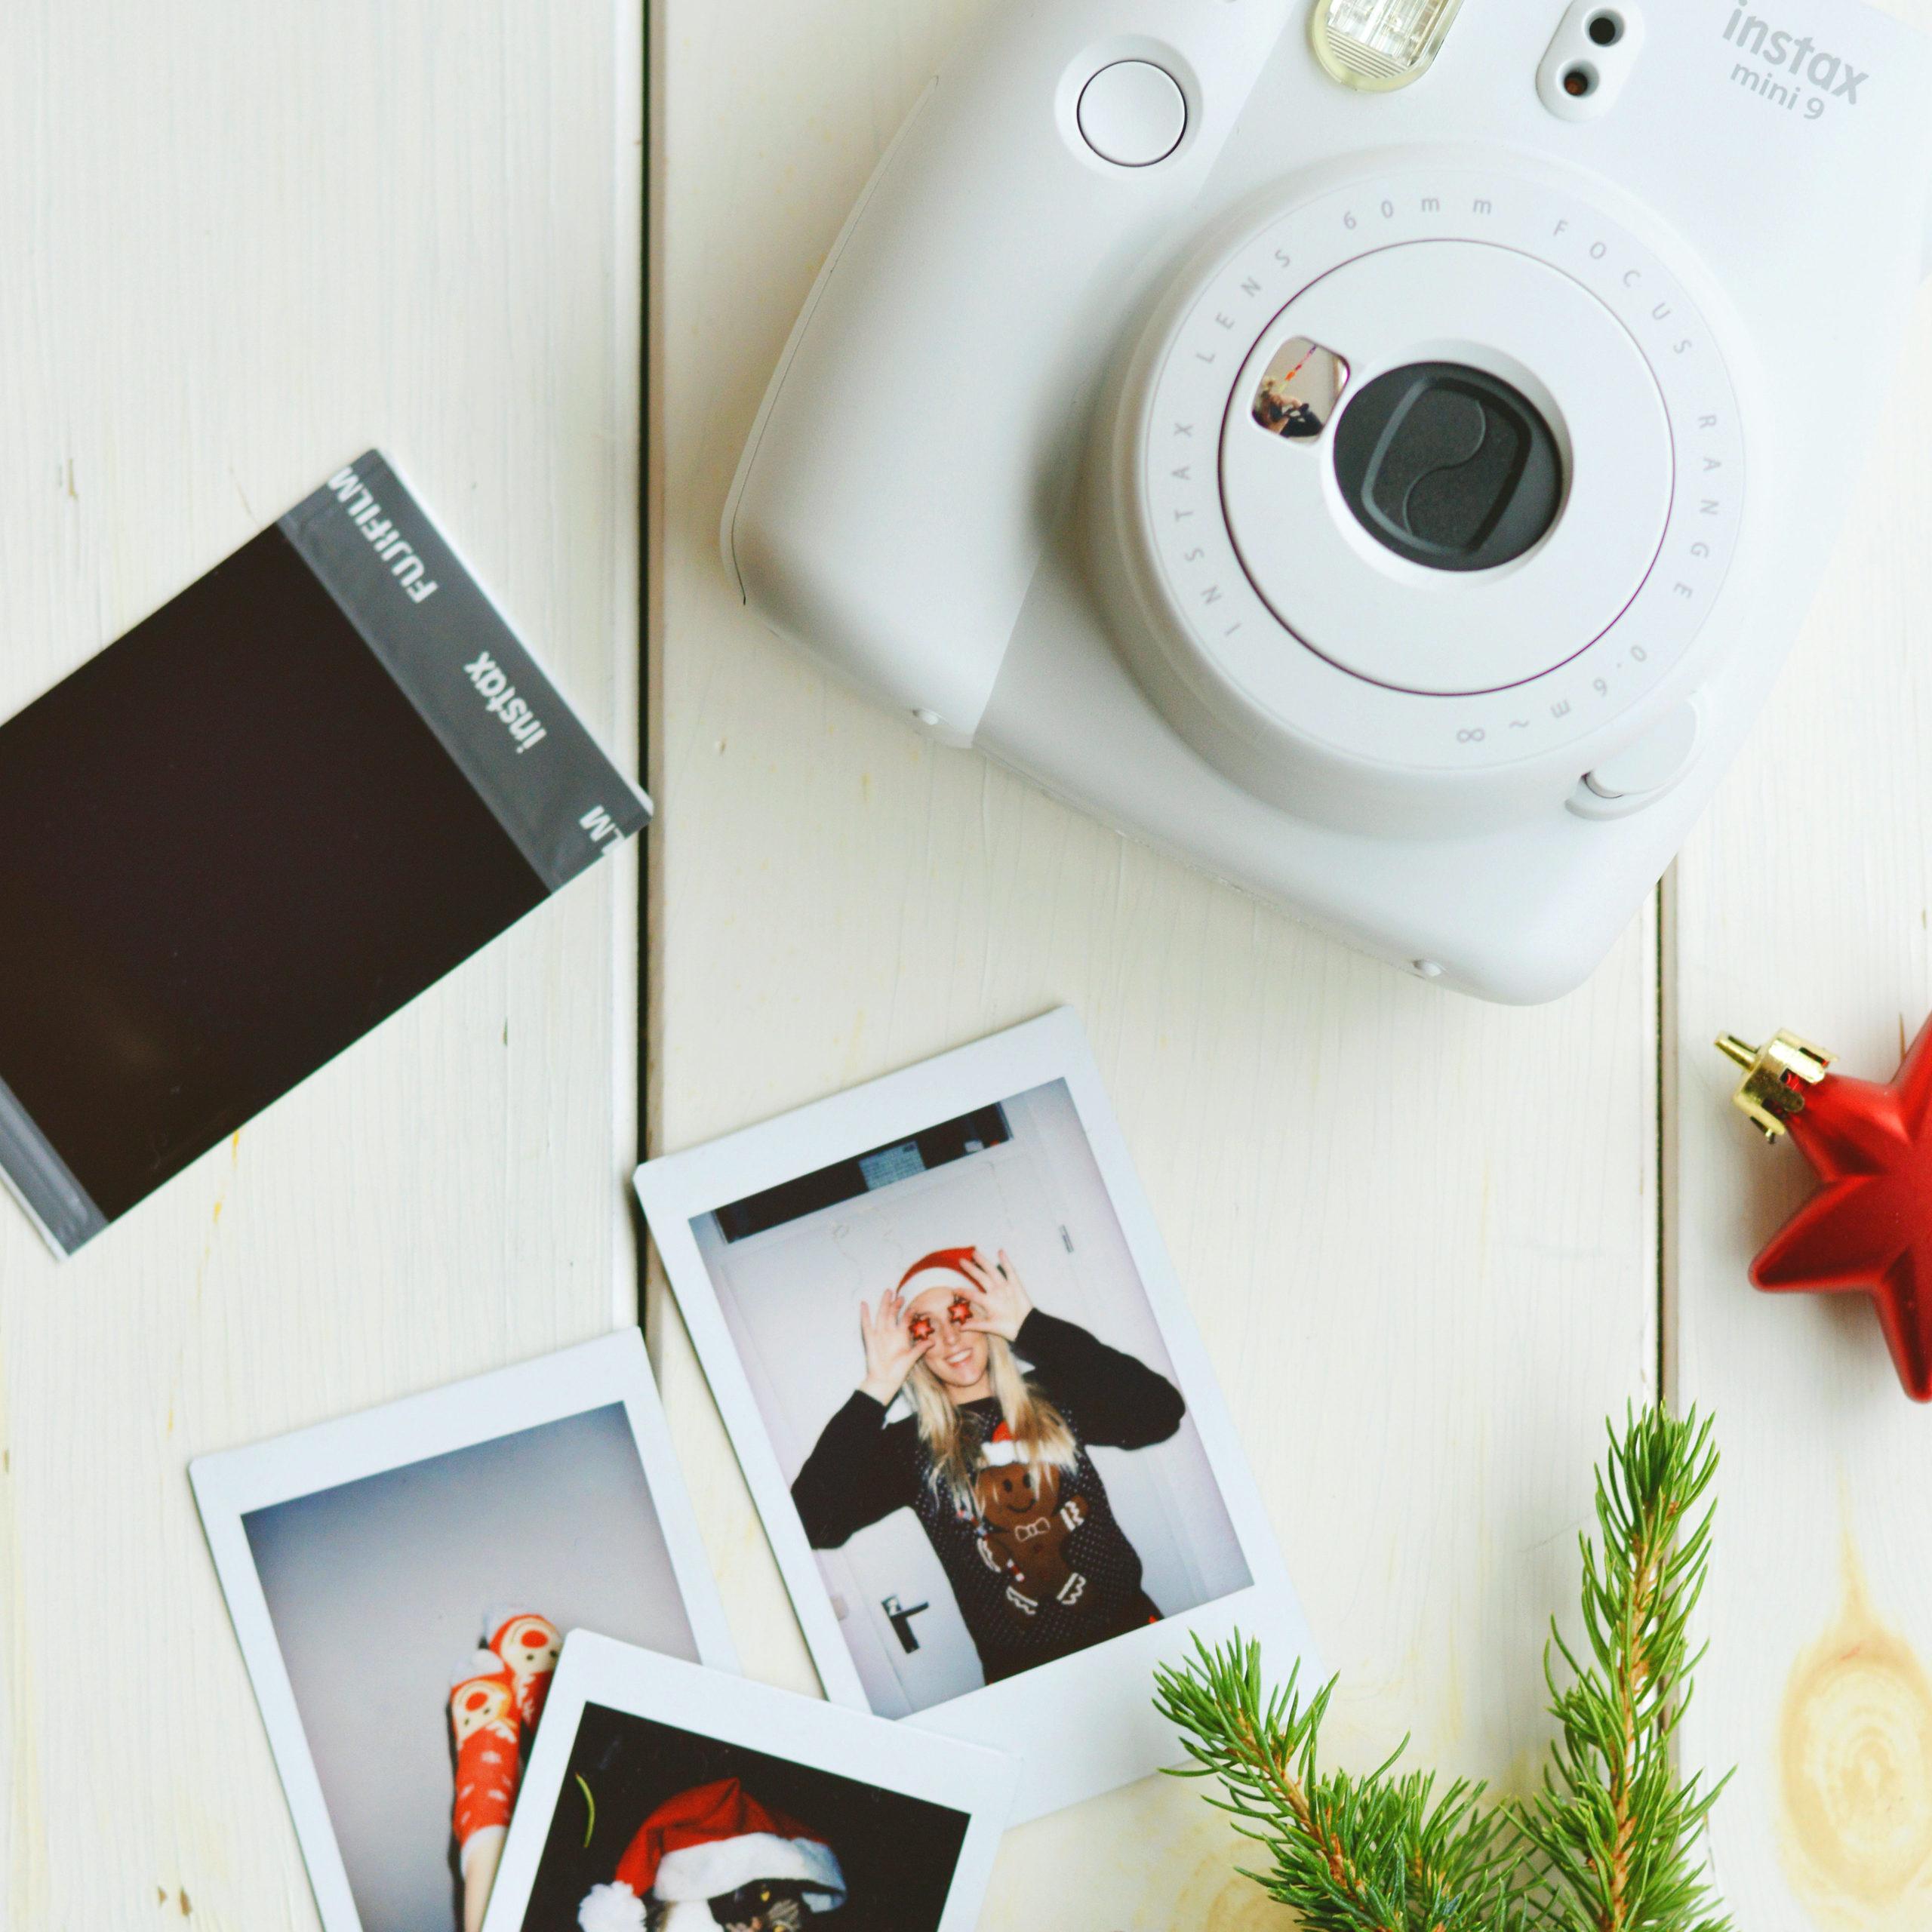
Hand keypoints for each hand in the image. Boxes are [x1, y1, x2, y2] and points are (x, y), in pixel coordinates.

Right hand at [857, 1286, 931, 1405]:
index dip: (909, 1314)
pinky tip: (864, 1304)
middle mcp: (890, 1334)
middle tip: (899, 1294)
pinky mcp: (870, 1340)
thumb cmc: (898, 1371)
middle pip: (892, 1315)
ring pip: (882, 1316)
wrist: (885, 1381)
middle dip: (895, 1304)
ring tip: (887, 1292)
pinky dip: (865, 1315)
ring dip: (884, 1304)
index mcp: (900, 1337)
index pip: (904, 1322)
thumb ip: (920, 1349)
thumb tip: (932, 1341)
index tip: (914, 1307)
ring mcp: (880, 1335)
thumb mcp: (911, 1358)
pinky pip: (867, 1325)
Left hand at [958, 1248, 1031, 1342]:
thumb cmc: (1009, 1328)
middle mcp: (995, 1292)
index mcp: (988, 1302)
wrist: (1026, 1327)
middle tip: (961, 1260)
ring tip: (975, 1253)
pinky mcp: (1015, 1284)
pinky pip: (1009, 1271)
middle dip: (971, 1269)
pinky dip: (1005, 1261)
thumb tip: (961, 1328)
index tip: (953, 1289)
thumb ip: (976, 1325)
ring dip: (983, 1262)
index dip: (963, 1291)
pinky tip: (1000, 1252)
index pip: (973, 1294)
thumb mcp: (990, 1327)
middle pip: (981, 1278)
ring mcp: (1005, 1287)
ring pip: (991, 1272)